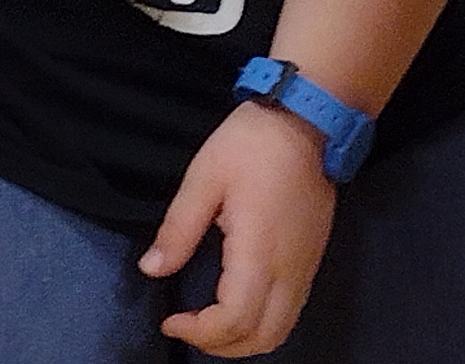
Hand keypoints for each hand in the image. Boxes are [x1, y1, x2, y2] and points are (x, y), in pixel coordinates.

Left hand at [144, 100, 337, 352]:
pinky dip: (262, 324)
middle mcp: (290, 272)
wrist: (309, 123)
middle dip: (222, 346)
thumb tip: (151, 269)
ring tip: (207, 324)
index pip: (235, 320)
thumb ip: (177, 230)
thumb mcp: (203, 179)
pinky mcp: (313, 261)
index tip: (170, 320)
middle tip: (186, 329)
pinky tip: (236, 306)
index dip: (201, 332)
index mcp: (260, 255)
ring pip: (281, 330)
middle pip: (263, 338)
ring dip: (245, 340)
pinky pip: (291, 312)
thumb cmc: (251, 145)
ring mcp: (307, 269)